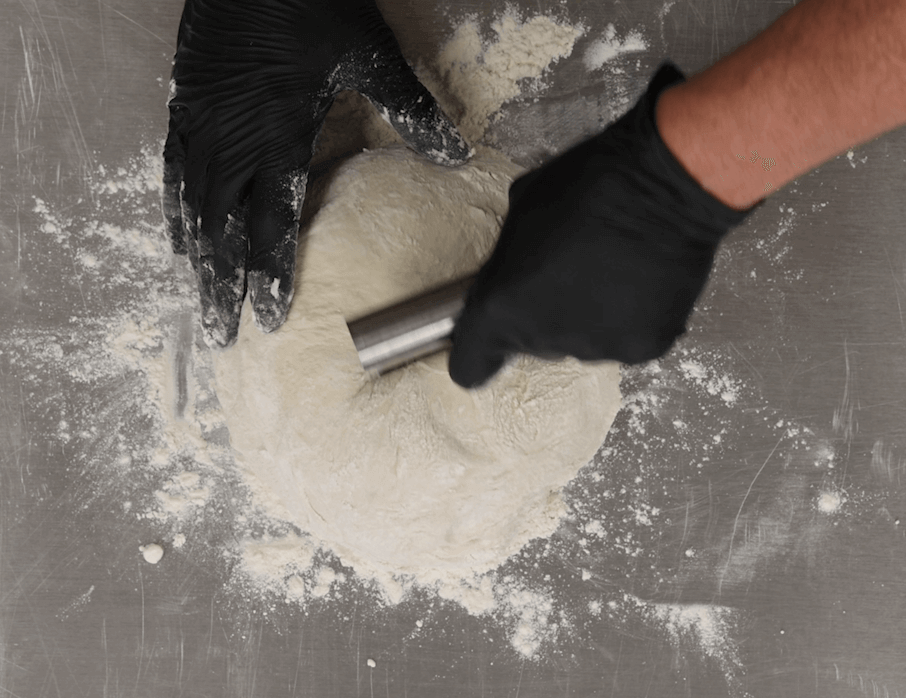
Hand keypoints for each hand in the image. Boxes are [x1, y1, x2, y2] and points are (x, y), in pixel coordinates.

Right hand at [162, 0, 469, 347]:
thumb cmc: (312, 2)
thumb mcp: (369, 53)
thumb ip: (408, 109)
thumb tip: (454, 154)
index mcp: (278, 135)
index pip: (272, 222)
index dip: (271, 273)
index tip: (272, 318)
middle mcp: (233, 140)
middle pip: (224, 229)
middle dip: (225, 286)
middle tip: (223, 336)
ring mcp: (202, 125)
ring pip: (193, 208)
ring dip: (197, 261)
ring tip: (199, 304)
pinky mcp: (185, 106)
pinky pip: (171, 171)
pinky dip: (173, 211)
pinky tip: (179, 241)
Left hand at [448, 62, 758, 388]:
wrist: (664, 182)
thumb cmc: (589, 182)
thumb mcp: (522, 212)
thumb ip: (506, 260)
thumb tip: (512, 273)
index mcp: (502, 305)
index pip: (469, 365)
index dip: (476, 353)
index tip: (487, 341)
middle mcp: (546, 337)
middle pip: (532, 347)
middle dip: (540, 317)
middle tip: (565, 274)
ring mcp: (598, 346)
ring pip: (580, 344)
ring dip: (587, 318)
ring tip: (607, 270)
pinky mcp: (644, 346)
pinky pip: (625, 340)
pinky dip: (629, 318)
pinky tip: (636, 280)